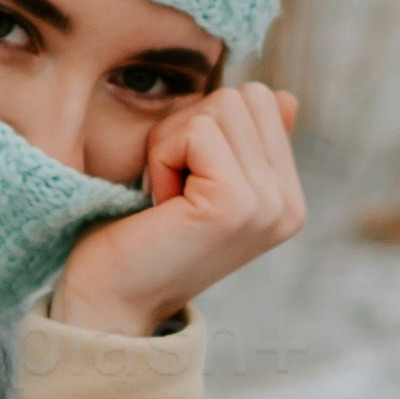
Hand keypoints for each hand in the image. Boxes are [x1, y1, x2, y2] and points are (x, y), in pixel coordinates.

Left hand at [52, 82, 301, 339]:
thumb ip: (245, 142)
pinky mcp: (236, 203)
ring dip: (174, 143)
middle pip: (246, 97)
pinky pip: (196, 131)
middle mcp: (289, 204)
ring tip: (167, 197)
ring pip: (222, 106)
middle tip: (172, 188)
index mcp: (288, 198)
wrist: (110, 301)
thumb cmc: (142, 236)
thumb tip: (287, 97)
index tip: (186, 184)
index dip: (206, 127)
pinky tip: (159, 203)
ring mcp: (268, 205)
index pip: (264, 101)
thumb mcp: (200, 178)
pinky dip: (163, 158)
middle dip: (191, 128)